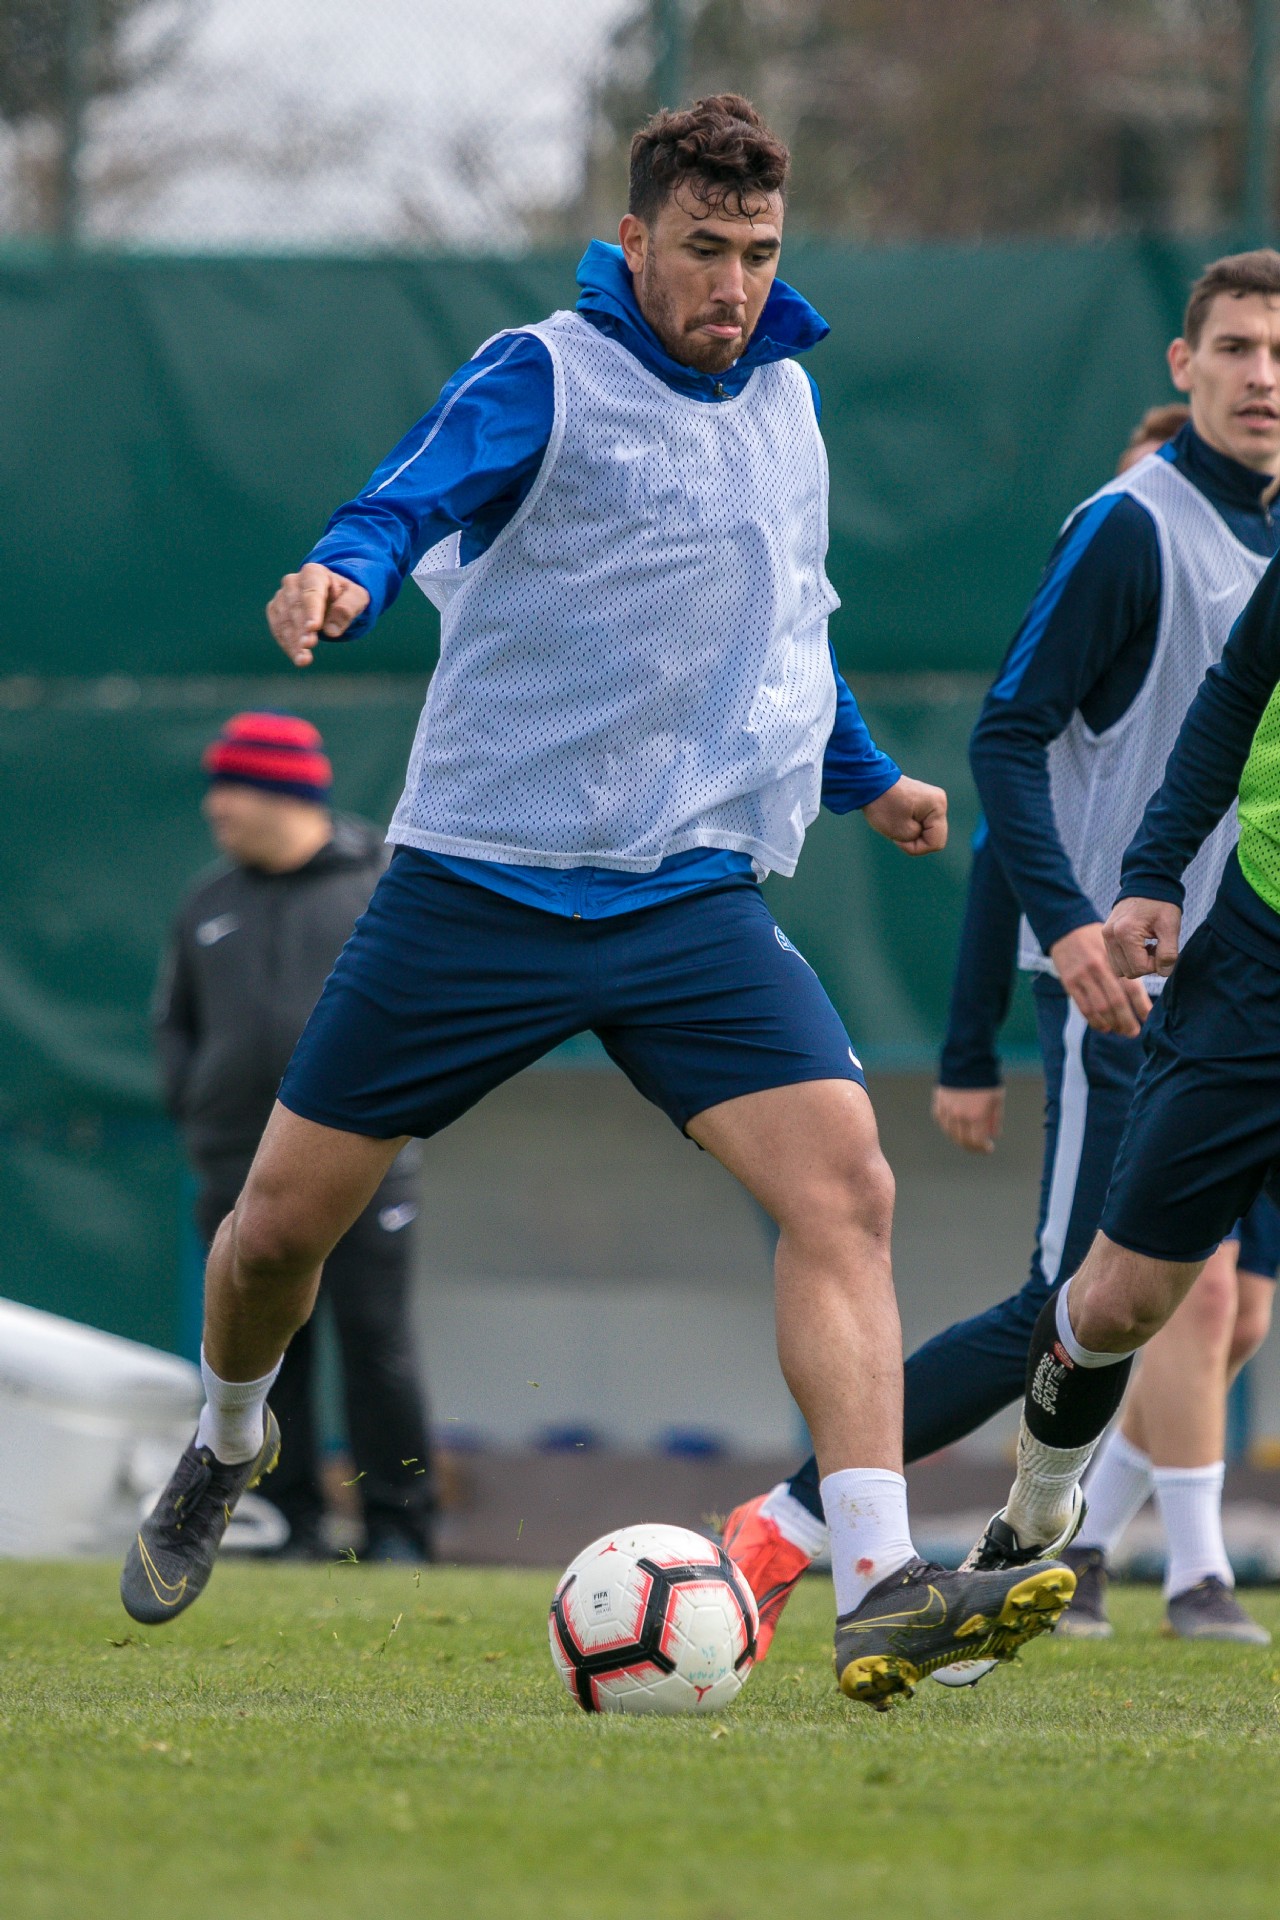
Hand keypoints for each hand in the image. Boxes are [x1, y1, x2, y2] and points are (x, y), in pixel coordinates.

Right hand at [266, 563, 369, 666]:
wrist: (331, 596)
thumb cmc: (345, 596)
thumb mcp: (357, 597)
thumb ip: (348, 609)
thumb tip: (332, 631)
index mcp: (314, 573)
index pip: (312, 593)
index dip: (312, 611)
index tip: (313, 628)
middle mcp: (293, 582)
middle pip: (295, 608)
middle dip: (301, 630)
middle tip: (308, 647)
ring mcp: (281, 596)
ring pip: (284, 621)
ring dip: (292, 642)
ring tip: (303, 660)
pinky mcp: (276, 611)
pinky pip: (278, 629)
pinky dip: (287, 644)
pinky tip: (297, 657)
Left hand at [862, 776, 947, 854]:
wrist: (869, 782)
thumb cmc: (884, 806)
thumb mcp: (901, 832)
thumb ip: (918, 840)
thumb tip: (923, 834)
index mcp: (938, 807)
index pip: (936, 843)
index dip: (916, 847)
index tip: (898, 837)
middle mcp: (940, 801)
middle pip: (934, 836)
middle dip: (915, 840)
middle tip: (896, 830)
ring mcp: (932, 799)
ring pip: (927, 830)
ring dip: (911, 832)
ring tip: (896, 821)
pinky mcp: (924, 800)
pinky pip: (922, 822)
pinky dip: (909, 824)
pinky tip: (897, 817)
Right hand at [932, 1084, 1003, 1153]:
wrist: (968, 1059)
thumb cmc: (986, 1078)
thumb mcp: (997, 1098)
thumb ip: (995, 1119)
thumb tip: (993, 1135)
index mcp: (976, 1115)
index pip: (977, 1141)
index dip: (983, 1148)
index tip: (988, 1148)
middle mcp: (960, 1115)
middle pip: (962, 1140)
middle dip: (972, 1146)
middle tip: (978, 1146)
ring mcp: (947, 1108)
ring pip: (950, 1132)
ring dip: (958, 1137)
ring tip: (966, 1136)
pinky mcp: (939, 1100)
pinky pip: (940, 1119)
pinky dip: (947, 1125)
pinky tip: (954, 1125)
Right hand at [1049, 922, 1151, 1036]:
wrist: (1066, 928)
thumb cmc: (1096, 938)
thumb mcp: (1114, 944)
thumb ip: (1126, 965)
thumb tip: (1141, 993)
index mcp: (1114, 958)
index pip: (1132, 987)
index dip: (1141, 1006)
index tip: (1148, 1018)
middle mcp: (1099, 968)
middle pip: (1116, 1001)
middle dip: (1127, 1020)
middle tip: (1134, 1032)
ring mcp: (1083, 976)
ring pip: (1100, 1007)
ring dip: (1112, 1023)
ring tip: (1120, 1031)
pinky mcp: (1070, 982)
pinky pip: (1084, 1007)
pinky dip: (1095, 1020)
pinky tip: (1103, 1026)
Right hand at [1103, 896, 1182, 980]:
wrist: (1147, 882)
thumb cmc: (1161, 904)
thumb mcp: (1170, 927)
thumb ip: (1169, 953)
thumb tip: (1163, 973)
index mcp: (1125, 933)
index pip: (1139, 968)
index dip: (1156, 966)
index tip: (1163, 951)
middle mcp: (1110, 935)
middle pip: (1127, 972)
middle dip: (1145, 966)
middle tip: (1156, 949)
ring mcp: (1105, 935)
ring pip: (1119, 968)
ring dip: (1135, 964)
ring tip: (1147, 947)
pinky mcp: (1105, 935)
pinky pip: (1114, 959)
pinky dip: (1128, 958)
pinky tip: (1139, 945)